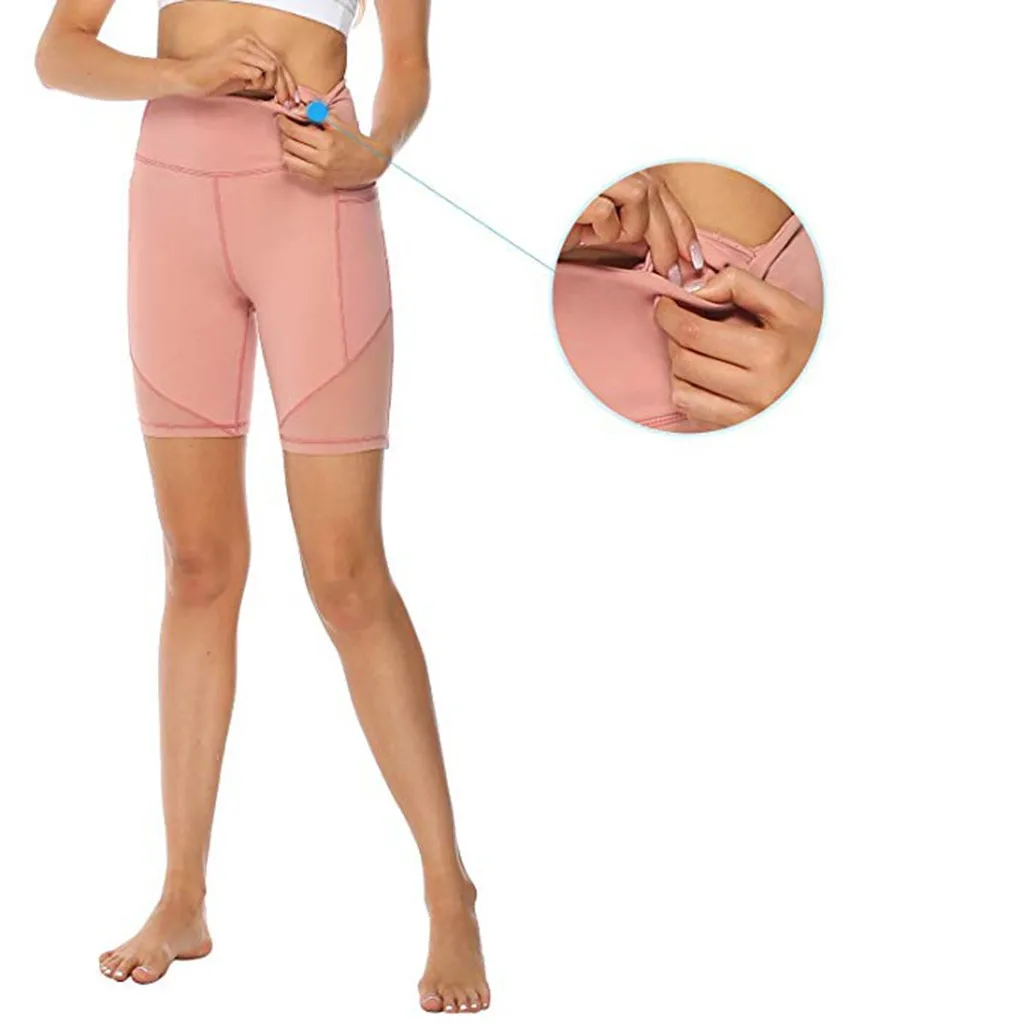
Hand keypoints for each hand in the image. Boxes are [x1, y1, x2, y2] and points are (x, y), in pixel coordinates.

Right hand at [171, 34, 297, 103]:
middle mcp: (246, 42)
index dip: (289, 81)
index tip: (292, 98)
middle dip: (285, 86)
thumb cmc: (217, 79)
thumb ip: (264, 78)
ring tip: (264, 94)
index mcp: (250, 43)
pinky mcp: (233, 62)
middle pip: (278, 65)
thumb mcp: (246, 78)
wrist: (190, 79)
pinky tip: (249, 88)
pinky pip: (257, 74)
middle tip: (285, 102)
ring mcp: (239, 51)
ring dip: (272, 86)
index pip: (278, 61)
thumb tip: (285, 90)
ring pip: (271, 68)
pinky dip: (258, 85)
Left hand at [276, 114, 391, 189]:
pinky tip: (298, 154)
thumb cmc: (354, 140)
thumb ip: (317, 114)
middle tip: (285, 128)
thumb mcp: (338, 123)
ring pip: (289, 160)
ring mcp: (320, 173)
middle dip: (284, 134)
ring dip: (287, 149)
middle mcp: (322, 159)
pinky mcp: (320, 182)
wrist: (370, 163)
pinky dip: (293, 161)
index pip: (294, 131)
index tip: (280, 118)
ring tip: (291, 142)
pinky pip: (296, 171)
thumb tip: (297, 110)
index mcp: (327, 141)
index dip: (283, 123)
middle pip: (289, 145)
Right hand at [560, 172, 702, 279]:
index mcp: (617, 170)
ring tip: (607, 242)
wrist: (517, 220)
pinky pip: (607, 213)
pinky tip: (586, 236)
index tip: (694, 261)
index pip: (661, 193)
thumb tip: (667, 252)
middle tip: (676, 276)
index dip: (683, 227)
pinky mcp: (577, 190)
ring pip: (639, 196)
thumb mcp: (601, 226)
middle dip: (670, 240)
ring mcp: (594, 174)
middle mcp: (609, 165)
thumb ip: (631, 225)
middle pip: (656, 194)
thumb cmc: (557, 225)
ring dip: (631, 229)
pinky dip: (603, 230)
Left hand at [654, 266, 821, 427]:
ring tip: (692, 351)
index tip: (664, 305)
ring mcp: (748, 415)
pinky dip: (687, 392)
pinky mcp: (739, 430)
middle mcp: (757, 389)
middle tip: (679, 324)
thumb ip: (740, 286)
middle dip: (673, 338)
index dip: (670, 315)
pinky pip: (693, 412)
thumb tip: (694, 291)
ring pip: (682, 391)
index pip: (695, 333)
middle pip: (684, 362)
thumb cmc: (808, 341)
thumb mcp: (785, 306)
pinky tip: (701, 377)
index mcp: (769, 352)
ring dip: (678, 368)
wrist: (831, 380)